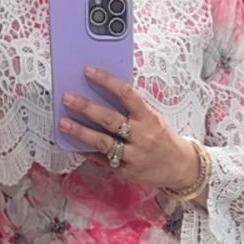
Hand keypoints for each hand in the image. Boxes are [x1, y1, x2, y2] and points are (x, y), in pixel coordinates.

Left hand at [60, 67, 198, 192]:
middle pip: (110, 119)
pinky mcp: (125, 171)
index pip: (127, 94)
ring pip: (103, 143)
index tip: (89, 71)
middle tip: (67, 97)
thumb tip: (102, 93)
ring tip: (63, 123)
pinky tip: (74, 144)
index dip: (107, 81)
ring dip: (81, 132)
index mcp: (149, 118)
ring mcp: (133, 156)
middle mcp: (142, 136)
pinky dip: (87, 151)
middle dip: (86, 107)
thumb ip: (132, 109)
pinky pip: (102, 160)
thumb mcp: (153, 119)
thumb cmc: (163, 138)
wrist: (180, 168)